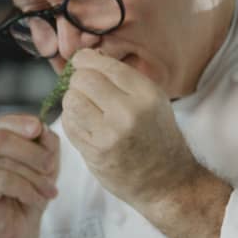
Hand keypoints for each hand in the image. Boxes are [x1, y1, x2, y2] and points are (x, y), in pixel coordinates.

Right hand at [0, 114, 60, 237]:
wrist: (17, 235)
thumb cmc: (27, 198)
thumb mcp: (43, 167)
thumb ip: (44, 144)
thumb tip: (43, 128)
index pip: (1, 123)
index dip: (20, 123)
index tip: (39, 129)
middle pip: (0, 138)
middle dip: (31, 152)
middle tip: (51, 168)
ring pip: (4, 162)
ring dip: (34, 177)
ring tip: (50, 191)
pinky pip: (2, 181)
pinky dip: (26, 190)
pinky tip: (37, 200)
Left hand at [60, 48, 198, 209]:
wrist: (168, 181)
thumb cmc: (158, 137)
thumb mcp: (152, 101)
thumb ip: (123, 79)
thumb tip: (87, 56)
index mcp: (146, 94)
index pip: (104, 65)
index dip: (86, 60)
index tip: (81, 62)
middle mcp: (128, 112)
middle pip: (82, 80)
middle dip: (78, 81)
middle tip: (83, 89)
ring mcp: (109, 134)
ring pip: (71, 101)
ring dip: (73, 101)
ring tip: (85, 108)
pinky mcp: (95, 153)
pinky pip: (69, 125)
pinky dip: (72, 121)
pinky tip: (85, 125)